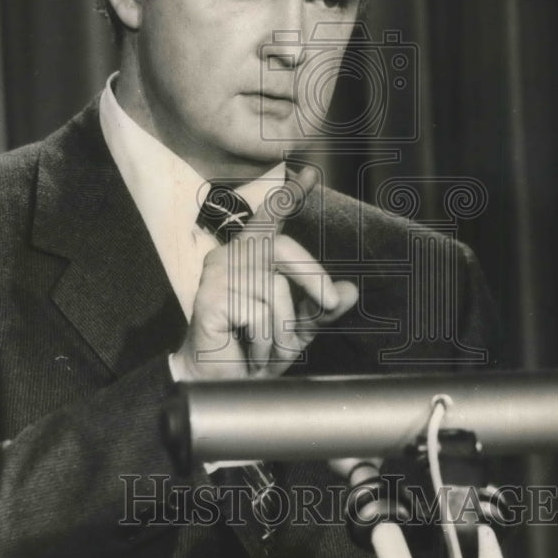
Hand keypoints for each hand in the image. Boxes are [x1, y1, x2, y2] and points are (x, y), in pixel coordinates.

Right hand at [173, 167, 357, 380]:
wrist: (222, 385)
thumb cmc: (255, 351)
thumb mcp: (296, 328)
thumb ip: (321, 309)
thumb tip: (350, 291)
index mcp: (252, 256)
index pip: (270, 218)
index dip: (288, 195)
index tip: (308, 172)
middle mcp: (231, 255)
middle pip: (283, 249)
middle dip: (313, 279)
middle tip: (328, 305)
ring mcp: (216, 274)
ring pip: (274, 290)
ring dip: (281, 331)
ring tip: (267, 349)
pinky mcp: (207, 296)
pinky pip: (256, 312)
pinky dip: (263, 341)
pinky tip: (249, 350)